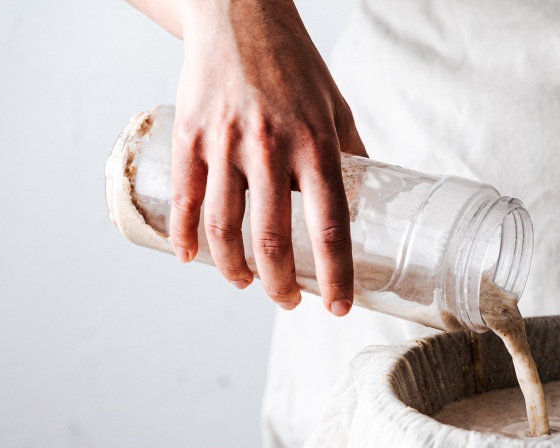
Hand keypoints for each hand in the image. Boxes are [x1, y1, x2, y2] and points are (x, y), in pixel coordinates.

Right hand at [169, 0, 366, 314]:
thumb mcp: (336, 107)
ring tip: (245, 284)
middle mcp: (272, 146)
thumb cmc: (295, 65)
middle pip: (273, 237)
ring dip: (234, 268)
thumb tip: (372, 201)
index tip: (341, 306)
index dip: (336, 274)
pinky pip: (186, 197)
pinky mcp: (191, 134)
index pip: (330, 225)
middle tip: (288, 301)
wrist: (239, 13)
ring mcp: (226, 141)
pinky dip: (186, 235)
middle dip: (281, 283)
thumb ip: (350, 154)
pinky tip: (192, 258)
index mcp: (317, 144)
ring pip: (225, 225)